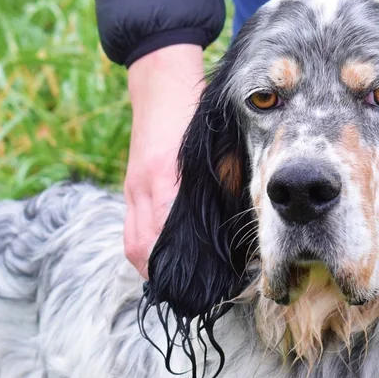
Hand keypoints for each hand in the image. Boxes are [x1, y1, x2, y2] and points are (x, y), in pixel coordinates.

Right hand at [123, 44, 204, 278]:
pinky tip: (163, 264)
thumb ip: (226, 182)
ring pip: (135, 246)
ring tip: (176, 288)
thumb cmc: (192, 113)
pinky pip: (132, 232)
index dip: (188, 263)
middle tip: (194, 296)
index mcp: (166, 176)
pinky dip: (145, 253)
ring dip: (152, 270)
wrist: (157, 82)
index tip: (213, 283)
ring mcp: (133, 189)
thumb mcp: (213, 145)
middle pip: (144, 250)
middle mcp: (145, 186)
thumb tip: (248, 223)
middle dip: (164, 278)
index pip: (169, 233)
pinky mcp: (129, 188)